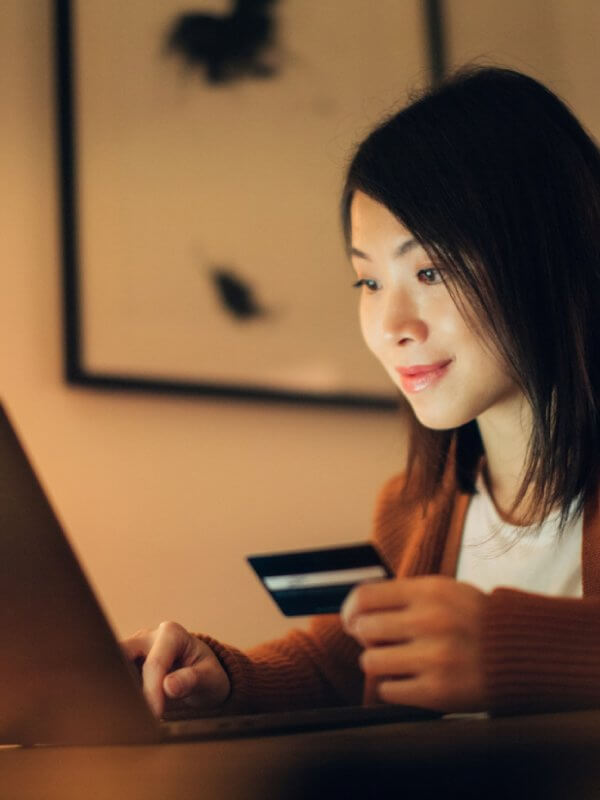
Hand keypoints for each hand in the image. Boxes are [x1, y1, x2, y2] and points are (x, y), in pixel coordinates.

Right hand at [121, 621, 230, 717]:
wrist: (203, 676)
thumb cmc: (207, 674)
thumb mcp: (210, 678)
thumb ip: (192, 679)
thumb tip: (168, 686)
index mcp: (171, 633)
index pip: (154, 664)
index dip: (151, 690)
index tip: (155, 715)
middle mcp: (148, 636)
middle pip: (122, 654)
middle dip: (121, 680)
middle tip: (126, 710)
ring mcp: (134, 648)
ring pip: (111, 663)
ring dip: (114, 687)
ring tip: (120, 712)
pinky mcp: (125, 663)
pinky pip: (113, 675)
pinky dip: (114, 691)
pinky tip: (118, 709)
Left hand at [341, 575, 485, 711]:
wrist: (524, 653)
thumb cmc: (476, 622)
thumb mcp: (445, 592)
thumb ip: (404, 595)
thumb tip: (356, 609)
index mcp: (430, 591)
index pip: (365, 596)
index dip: (350, 610)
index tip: (352, 619)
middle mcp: (430, 621)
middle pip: (363, 629)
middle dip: (366, 637)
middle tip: (380, 642)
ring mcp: (434, 657)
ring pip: (370, 661)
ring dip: (378, 663)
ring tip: (396, 661)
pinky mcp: (438, 692)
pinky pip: (388, 691)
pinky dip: (393, 687)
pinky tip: (409, 680)